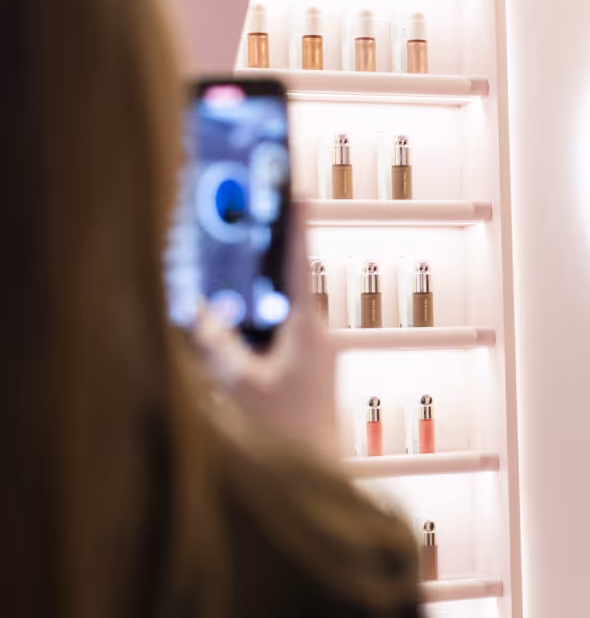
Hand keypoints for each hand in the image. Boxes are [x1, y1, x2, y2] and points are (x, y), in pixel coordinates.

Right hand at [193, 202, 338, 460]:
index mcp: (307, 327)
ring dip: (264, 278)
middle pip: (292, 274)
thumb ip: (217, 344)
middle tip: (254, 209)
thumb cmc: (284, 434)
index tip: (294, 185)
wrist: (317, 474)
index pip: (300, 260)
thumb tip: (201, 310)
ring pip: (286, 300)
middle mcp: (318, 330)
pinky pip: (284, 323)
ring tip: (241, 251)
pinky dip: (263, 309)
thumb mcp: (238, 385)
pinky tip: (239, 310)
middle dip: (272, 243)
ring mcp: (316, 346)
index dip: (295, 221)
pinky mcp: (309, 362)